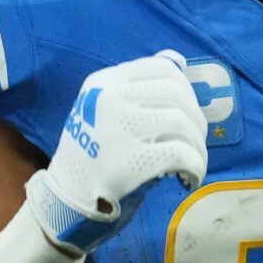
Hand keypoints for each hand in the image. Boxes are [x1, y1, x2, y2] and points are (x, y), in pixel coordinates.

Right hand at [25, 50, 208, 253]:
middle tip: (194, 143)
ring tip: (192, 165)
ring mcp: (118, 129)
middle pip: (178, 93)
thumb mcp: (104, 111)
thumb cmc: (93, 157)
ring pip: (183, 122)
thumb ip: (137, 88)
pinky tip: (189, 179)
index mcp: (103, 83)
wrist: (64, 202)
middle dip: (196, 120)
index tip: (186, 114)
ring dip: (198, 147)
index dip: (186, 90)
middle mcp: (109, 99)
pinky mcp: (129, 161)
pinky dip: (196, 167)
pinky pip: (182, 154)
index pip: (162, 68)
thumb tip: (178, 60)